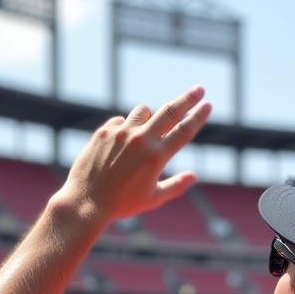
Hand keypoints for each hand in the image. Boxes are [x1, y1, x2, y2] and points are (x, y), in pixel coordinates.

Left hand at [58, 86, 211, 225]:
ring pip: (143, 111)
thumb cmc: (122, 204)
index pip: (184, 131)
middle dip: (187, 98)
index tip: (207, 105)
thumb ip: (176, 185)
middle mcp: (140, 140)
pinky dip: (125, 128)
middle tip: (199, 89)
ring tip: (144, 135)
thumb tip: (194, 176)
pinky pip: (120, 121)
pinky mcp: (104, 132)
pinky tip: (120, 146)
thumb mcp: (153, 199)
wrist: (87, 202)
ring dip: (149, 118)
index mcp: (156, 157)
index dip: (198, 116)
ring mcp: (121, 133)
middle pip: (170, 111)